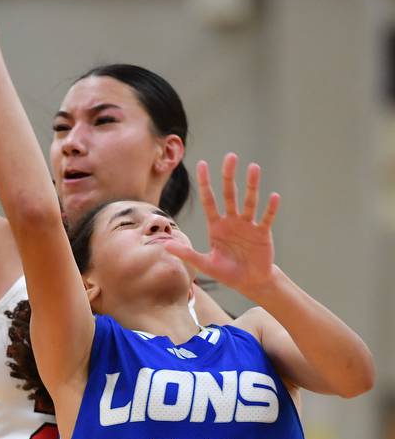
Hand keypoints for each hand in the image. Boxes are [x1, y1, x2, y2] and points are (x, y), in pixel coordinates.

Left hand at [165, 153, 279, 295]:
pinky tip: (273, 196)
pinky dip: (270, 209)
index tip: (202, 164)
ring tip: (254, 168)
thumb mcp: (205, 264)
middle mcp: (231, 221)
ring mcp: (247, 226)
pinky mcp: (262, 234)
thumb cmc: (227, 272)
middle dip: (228, 176)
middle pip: (229, 195)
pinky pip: (266, 219)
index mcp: (216, 226)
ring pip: (249, 202)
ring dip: (251, 186)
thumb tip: (165, 245)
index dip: (205, 183)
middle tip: (230, 157)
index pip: (209, 200)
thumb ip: (187, 254)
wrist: (250, 282)